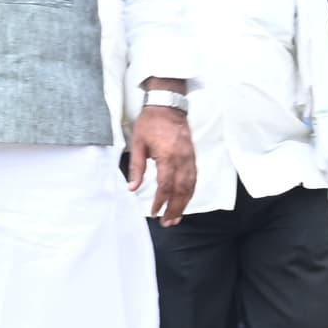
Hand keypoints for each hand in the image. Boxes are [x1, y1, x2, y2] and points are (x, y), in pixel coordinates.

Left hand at [127, 103, 196, 225]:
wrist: (168, 105)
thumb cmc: (150, 122)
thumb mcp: (138, 143)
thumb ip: (137, 167)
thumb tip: (133, 188)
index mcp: (167, 156)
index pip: (165, 185)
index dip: (161, 201)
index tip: (155, 212)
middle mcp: (182, 159)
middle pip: (181, 190)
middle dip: (175, 209)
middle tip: (167, 222)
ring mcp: (189, 157)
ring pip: (190, 186)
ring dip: (184, 204)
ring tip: (176, 217)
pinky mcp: (192, 156)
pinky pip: (194, 178)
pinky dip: (190, 192)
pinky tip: (185, 200)